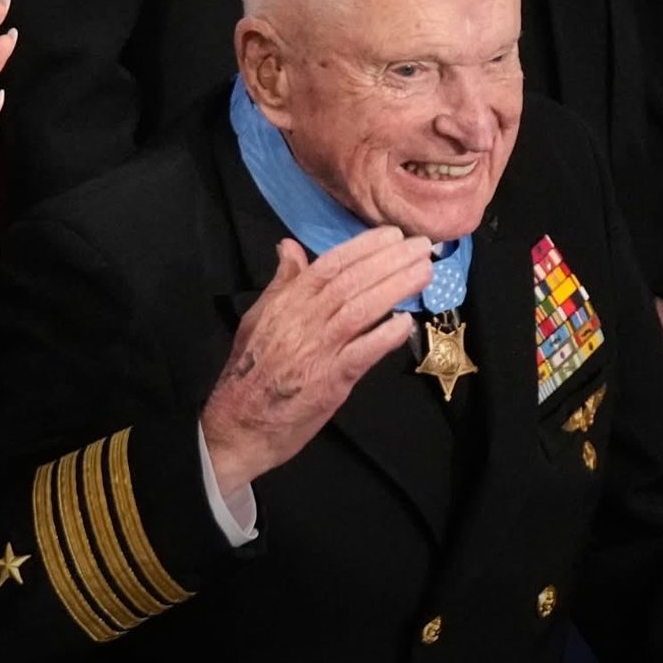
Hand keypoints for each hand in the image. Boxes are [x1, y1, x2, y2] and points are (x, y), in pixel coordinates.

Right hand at [201, 227, 431, 495]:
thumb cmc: (249, 374)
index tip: (393, 235)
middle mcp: (301, 321)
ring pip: (360, 310)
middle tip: (422, 247)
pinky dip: (385, 335)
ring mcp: (316, 351)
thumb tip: (288, 245)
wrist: (238, 427)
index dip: (363, 248)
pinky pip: (362, 353)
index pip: (328, 266)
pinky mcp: (328, 382)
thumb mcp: (258, 320)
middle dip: (389, 261)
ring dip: (395, 288)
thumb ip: (281, 283)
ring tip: (424, 273)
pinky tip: (407, 322)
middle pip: (350, 283)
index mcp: (285, 304)